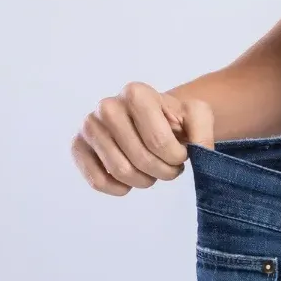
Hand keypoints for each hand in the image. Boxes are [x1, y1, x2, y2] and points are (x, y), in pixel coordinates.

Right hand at [71, 82, 214, 195]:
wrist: (152, 121)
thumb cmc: (173, 119)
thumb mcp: (197, 116)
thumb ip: (203, 132)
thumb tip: (199, 153)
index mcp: (137, 93)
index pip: (159, 142)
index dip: (176, 158)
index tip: (181, 155)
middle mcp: (107, 105)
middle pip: (140, 159)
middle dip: (163, 172)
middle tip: (170, 169)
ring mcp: (89, 125)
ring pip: (120, 171)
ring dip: (144, 180)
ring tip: (153, 172)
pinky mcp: (77, 146)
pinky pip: (97, 181)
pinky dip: (120, 188)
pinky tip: (131, 180)